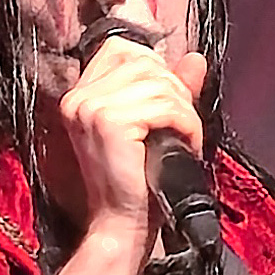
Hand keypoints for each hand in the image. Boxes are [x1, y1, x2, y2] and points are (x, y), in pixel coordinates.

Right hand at [54, 34, 207, 239]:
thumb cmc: (136, 184)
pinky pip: (166, 107)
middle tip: (182, 126)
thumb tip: (195, 59)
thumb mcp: (151, 128)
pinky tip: (186, 144)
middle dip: (175, 91)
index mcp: (80, 96)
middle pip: (145, 62)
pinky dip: (187, 124)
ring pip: (160, 83)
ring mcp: (91, 108)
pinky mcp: (110, 122)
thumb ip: (170, 90)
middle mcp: (79, 97)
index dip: (155, 68)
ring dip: (184, 111)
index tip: (167, 101)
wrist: (122, 225)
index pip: (122, 49)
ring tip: (185, 138)